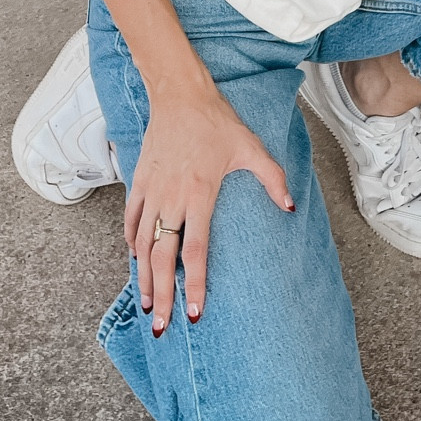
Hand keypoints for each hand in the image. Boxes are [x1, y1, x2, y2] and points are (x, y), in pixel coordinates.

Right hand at [125, 71, 293, 334]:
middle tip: (162, 326)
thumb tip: (289, 207)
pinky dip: (131, 243)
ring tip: (148, 304)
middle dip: (162, 295)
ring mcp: (152, 190)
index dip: (194, 284)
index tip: (194, 311)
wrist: (179, 94)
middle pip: (162, 257)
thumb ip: (271, 178)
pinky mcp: (139, 180)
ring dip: (143, 277)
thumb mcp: (250, 147)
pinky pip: (131, 220)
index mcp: (200, 194)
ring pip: (142, 244)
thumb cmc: (217, 121)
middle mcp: (172, 198)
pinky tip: (135, 261)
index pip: (195, 251)